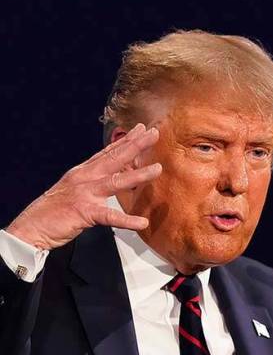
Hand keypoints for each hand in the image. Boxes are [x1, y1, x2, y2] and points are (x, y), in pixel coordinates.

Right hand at [6, 124, 160, 250]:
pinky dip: (126, 220)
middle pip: (114, 159)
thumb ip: (95, 180)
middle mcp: (85, 178)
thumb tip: (116, 174)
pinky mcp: (84, 212)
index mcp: (83, 172)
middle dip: (135, 145)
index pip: (108, 152)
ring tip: (157, 169)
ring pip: (115, 182)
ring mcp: (84, 194)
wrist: (32, 226)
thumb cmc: (56, 209)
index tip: (141, 129)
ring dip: (138, 175)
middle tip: (154, 133)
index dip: (126, 140)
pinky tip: (141, 222)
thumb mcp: (77, 188)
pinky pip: (109, 216)